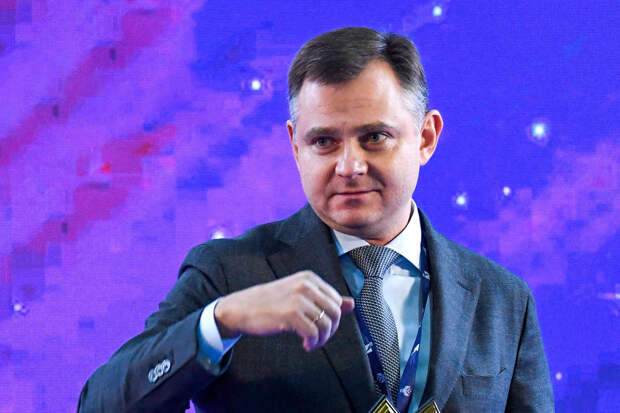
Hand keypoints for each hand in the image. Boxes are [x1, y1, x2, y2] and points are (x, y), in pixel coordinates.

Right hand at [214, 271, 354, 350]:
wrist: (241, 308)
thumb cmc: (269, 303)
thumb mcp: (299, 296)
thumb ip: (325, 299)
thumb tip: (352, 304)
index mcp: (309, 278)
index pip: (336, 300)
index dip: (332, 318)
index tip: (320, 327)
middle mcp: (306, 285)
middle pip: (335, 313)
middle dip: (330, 330)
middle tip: (317, 338)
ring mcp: (298, 298)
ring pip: (326, 324)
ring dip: (321, 339)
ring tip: (310, 342)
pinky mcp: (291, 314)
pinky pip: (314, 333)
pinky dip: (312, 343)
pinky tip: (305, 344)